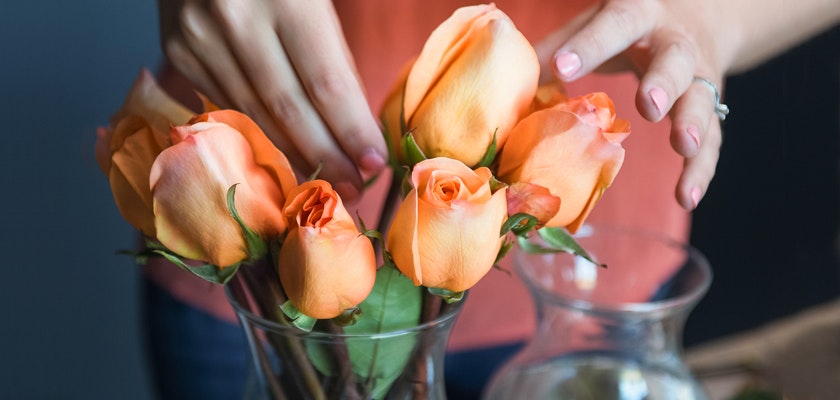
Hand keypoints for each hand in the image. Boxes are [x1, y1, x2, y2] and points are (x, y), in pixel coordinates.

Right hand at [157, 0, 387, 200]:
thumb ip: (332, 49)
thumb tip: (353, 121)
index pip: (326, 82)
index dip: (352, 129)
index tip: (375, 163)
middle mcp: (236, 17)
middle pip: (289, 108)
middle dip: (327, 156)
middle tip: (355, 187)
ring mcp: (200, 36)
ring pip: (254, 114)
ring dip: (293, 155)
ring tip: (326, 180)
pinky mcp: (178, 49)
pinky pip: (226, 105)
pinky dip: (259, 133)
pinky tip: (284, 155)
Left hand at [535, 0, 734, 209]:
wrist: (702, 14)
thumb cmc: (628, 25)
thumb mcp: (594, 23)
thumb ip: (556, 49)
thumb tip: (507, 87)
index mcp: (637, 15)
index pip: (614, 27)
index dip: (589, 47)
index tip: (562, 67)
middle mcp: (674, 42)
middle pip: (674, 61)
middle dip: (662, 82)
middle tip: (647, 105)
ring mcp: (698, 76)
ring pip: (701, 100)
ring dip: (693, 125)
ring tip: (683, 148)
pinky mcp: (710, 109)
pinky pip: (713, 141)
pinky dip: (700, 171)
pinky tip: (686, 199)